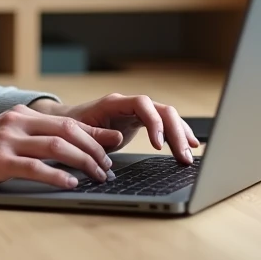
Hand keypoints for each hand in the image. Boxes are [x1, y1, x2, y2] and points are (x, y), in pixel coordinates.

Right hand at [0, 104, 124, 198]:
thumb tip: (64, 149)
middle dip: (94, 147)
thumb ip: (28, 137)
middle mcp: (15, 122)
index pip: (66, 119)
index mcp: (18, 115)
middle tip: (109, 164)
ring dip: (83, 161)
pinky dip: (57, 175)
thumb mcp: (2, 136)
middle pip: (67, 130)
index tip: (113, 141)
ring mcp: (6, 141)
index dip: (93, 131)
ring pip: (57, 146)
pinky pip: (35, 168)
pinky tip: (70, 183)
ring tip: (98, 174)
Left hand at [30, 93, 199, 164]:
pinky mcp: (142, 121)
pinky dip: (177, 133)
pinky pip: (165, 124)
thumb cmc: (73, 127)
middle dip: (175, 132)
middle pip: (161, 110)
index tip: (159, 144)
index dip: (154, 122)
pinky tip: (189, 145)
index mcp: (115, 103)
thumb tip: (117, 138)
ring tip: (191, 153)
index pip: (143, 104)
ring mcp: (138, 112)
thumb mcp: (81, 132)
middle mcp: (130, 104)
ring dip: (181, 134)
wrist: (69, 122)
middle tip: (183, 156)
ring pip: (167, 116)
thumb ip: (97, 135)